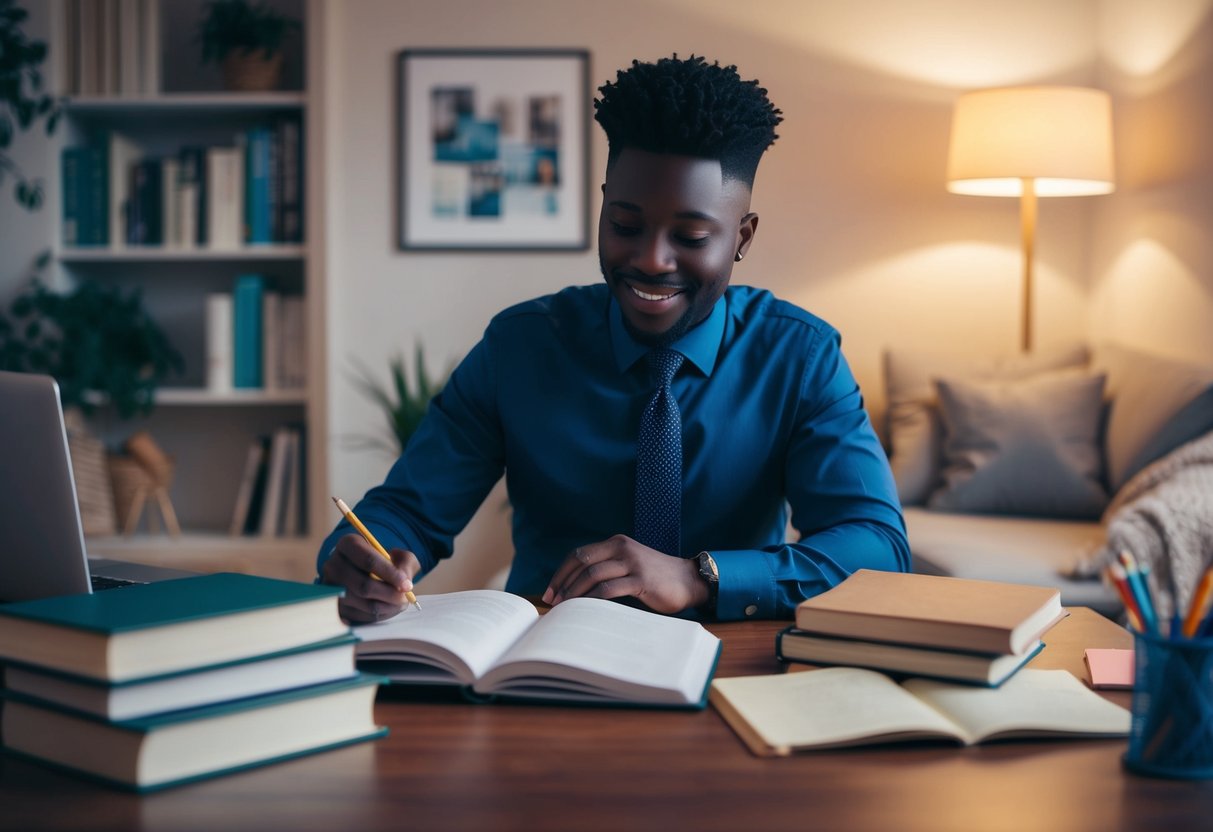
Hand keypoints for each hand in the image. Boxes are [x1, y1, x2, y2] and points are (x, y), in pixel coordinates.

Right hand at [321, 533, 420, 622]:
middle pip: (363, 585)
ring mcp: (330, 588)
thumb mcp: (399, 556)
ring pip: (362, 603)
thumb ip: (405, 564)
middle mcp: (333, 565)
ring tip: (400, 603)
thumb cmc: (384, 563)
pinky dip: (378, 615)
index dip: (390, 574)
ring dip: (387, 607)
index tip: (407, 585)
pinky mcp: (333, 607)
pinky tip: (388, 608)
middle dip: (390, 594)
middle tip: (405, 598)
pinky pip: (359, 617)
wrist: (365, 573)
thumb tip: (405, 583)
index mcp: (348, 544)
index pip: (368, 560)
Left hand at [541, 534, 707, 614]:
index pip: (579, 554)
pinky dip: (593, 600)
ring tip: (565, 608)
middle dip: (562, 583)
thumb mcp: (628, 565)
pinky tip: (586, 610)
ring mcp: (632, 562)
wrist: (688, 580)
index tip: (550, 591)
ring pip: (592, 575)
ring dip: (574, 593)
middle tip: (552, 602)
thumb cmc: (655, 577)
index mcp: (616, 543)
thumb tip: (575, 589)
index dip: (561, 573)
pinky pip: (609, 589)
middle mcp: (621, 548)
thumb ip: (607, 569)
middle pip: (581, 562)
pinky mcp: (641, 579)